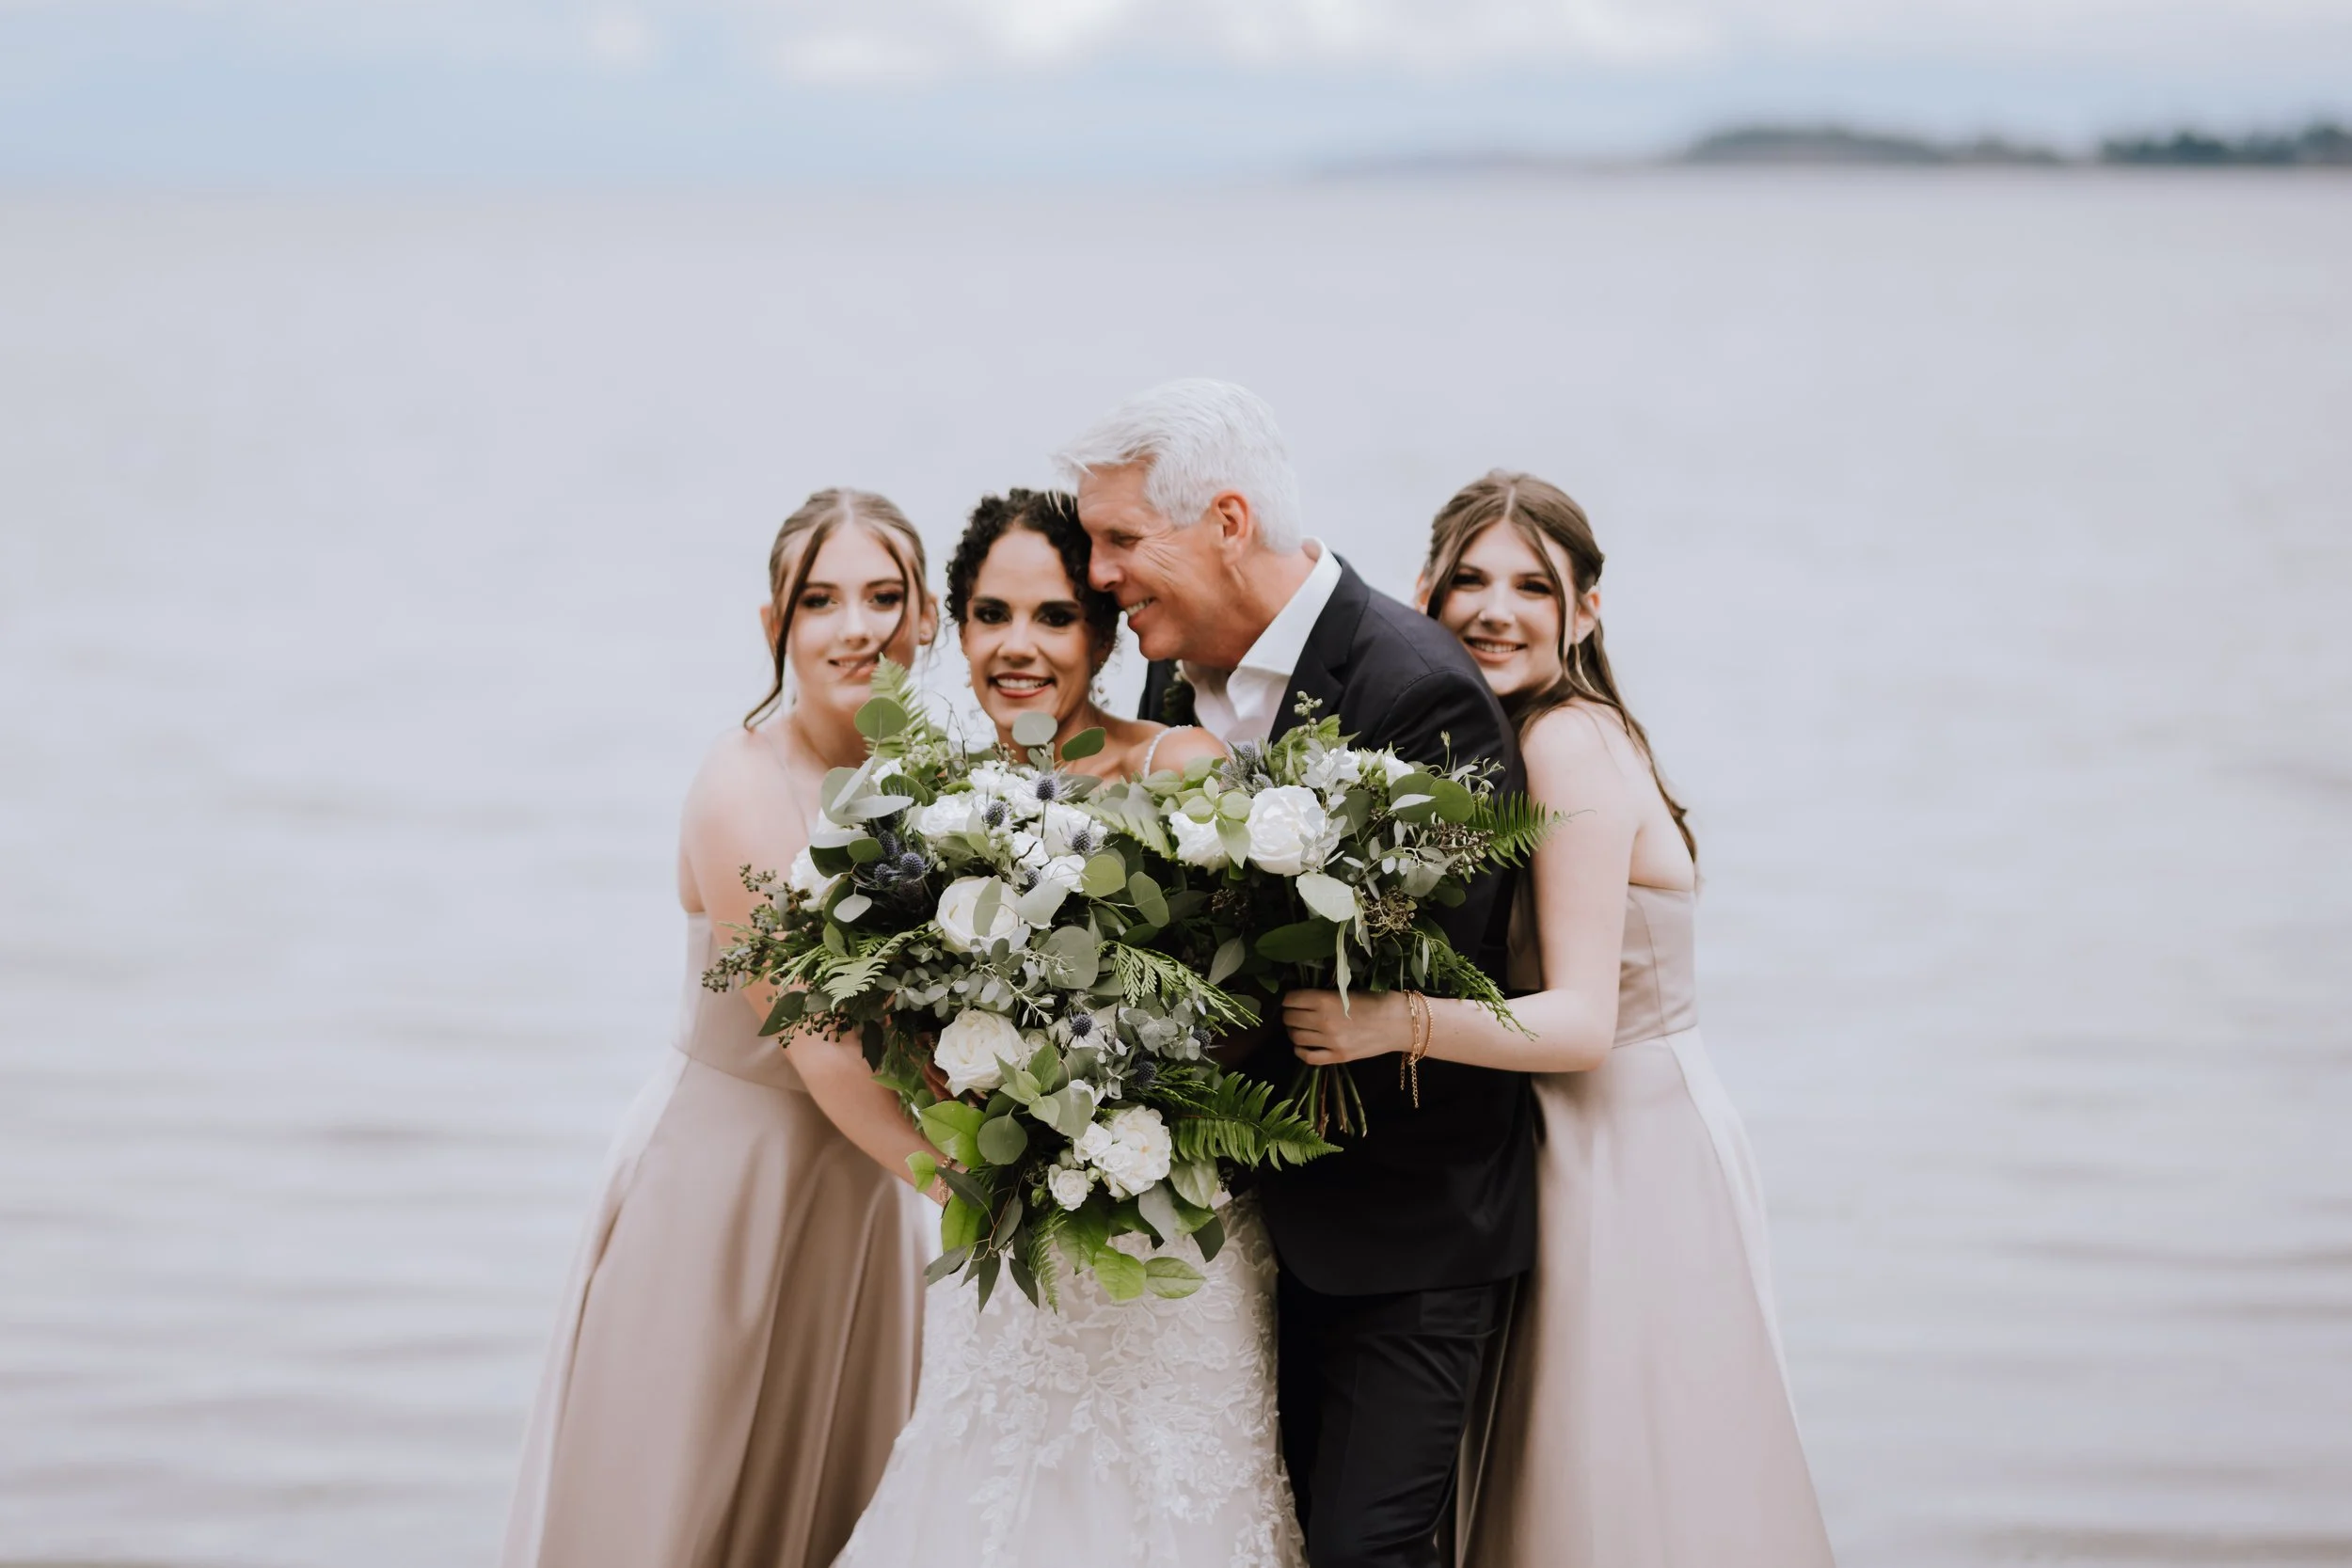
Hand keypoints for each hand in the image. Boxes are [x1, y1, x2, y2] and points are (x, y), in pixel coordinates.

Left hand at [1282, 989, 1414, 1065]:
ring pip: (1295, 1037)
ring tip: (1300, 1026)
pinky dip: (1300, 1051)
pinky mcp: (1338, 1057)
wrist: (1401, 1023)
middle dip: (1289, 1013)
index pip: (1291, 999)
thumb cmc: (1378, 1000)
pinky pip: (1308, 1057)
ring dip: (1294, 1031)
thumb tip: (1303, 995)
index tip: (1293, 998)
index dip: (1289, 998)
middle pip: (1290, 1018)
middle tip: (1296, 1011)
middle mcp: (1324, 1022)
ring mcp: (1330, 1042)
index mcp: (1326, 1000)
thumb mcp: (1348, 990)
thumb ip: (1325, 994)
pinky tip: (1304, 1045)